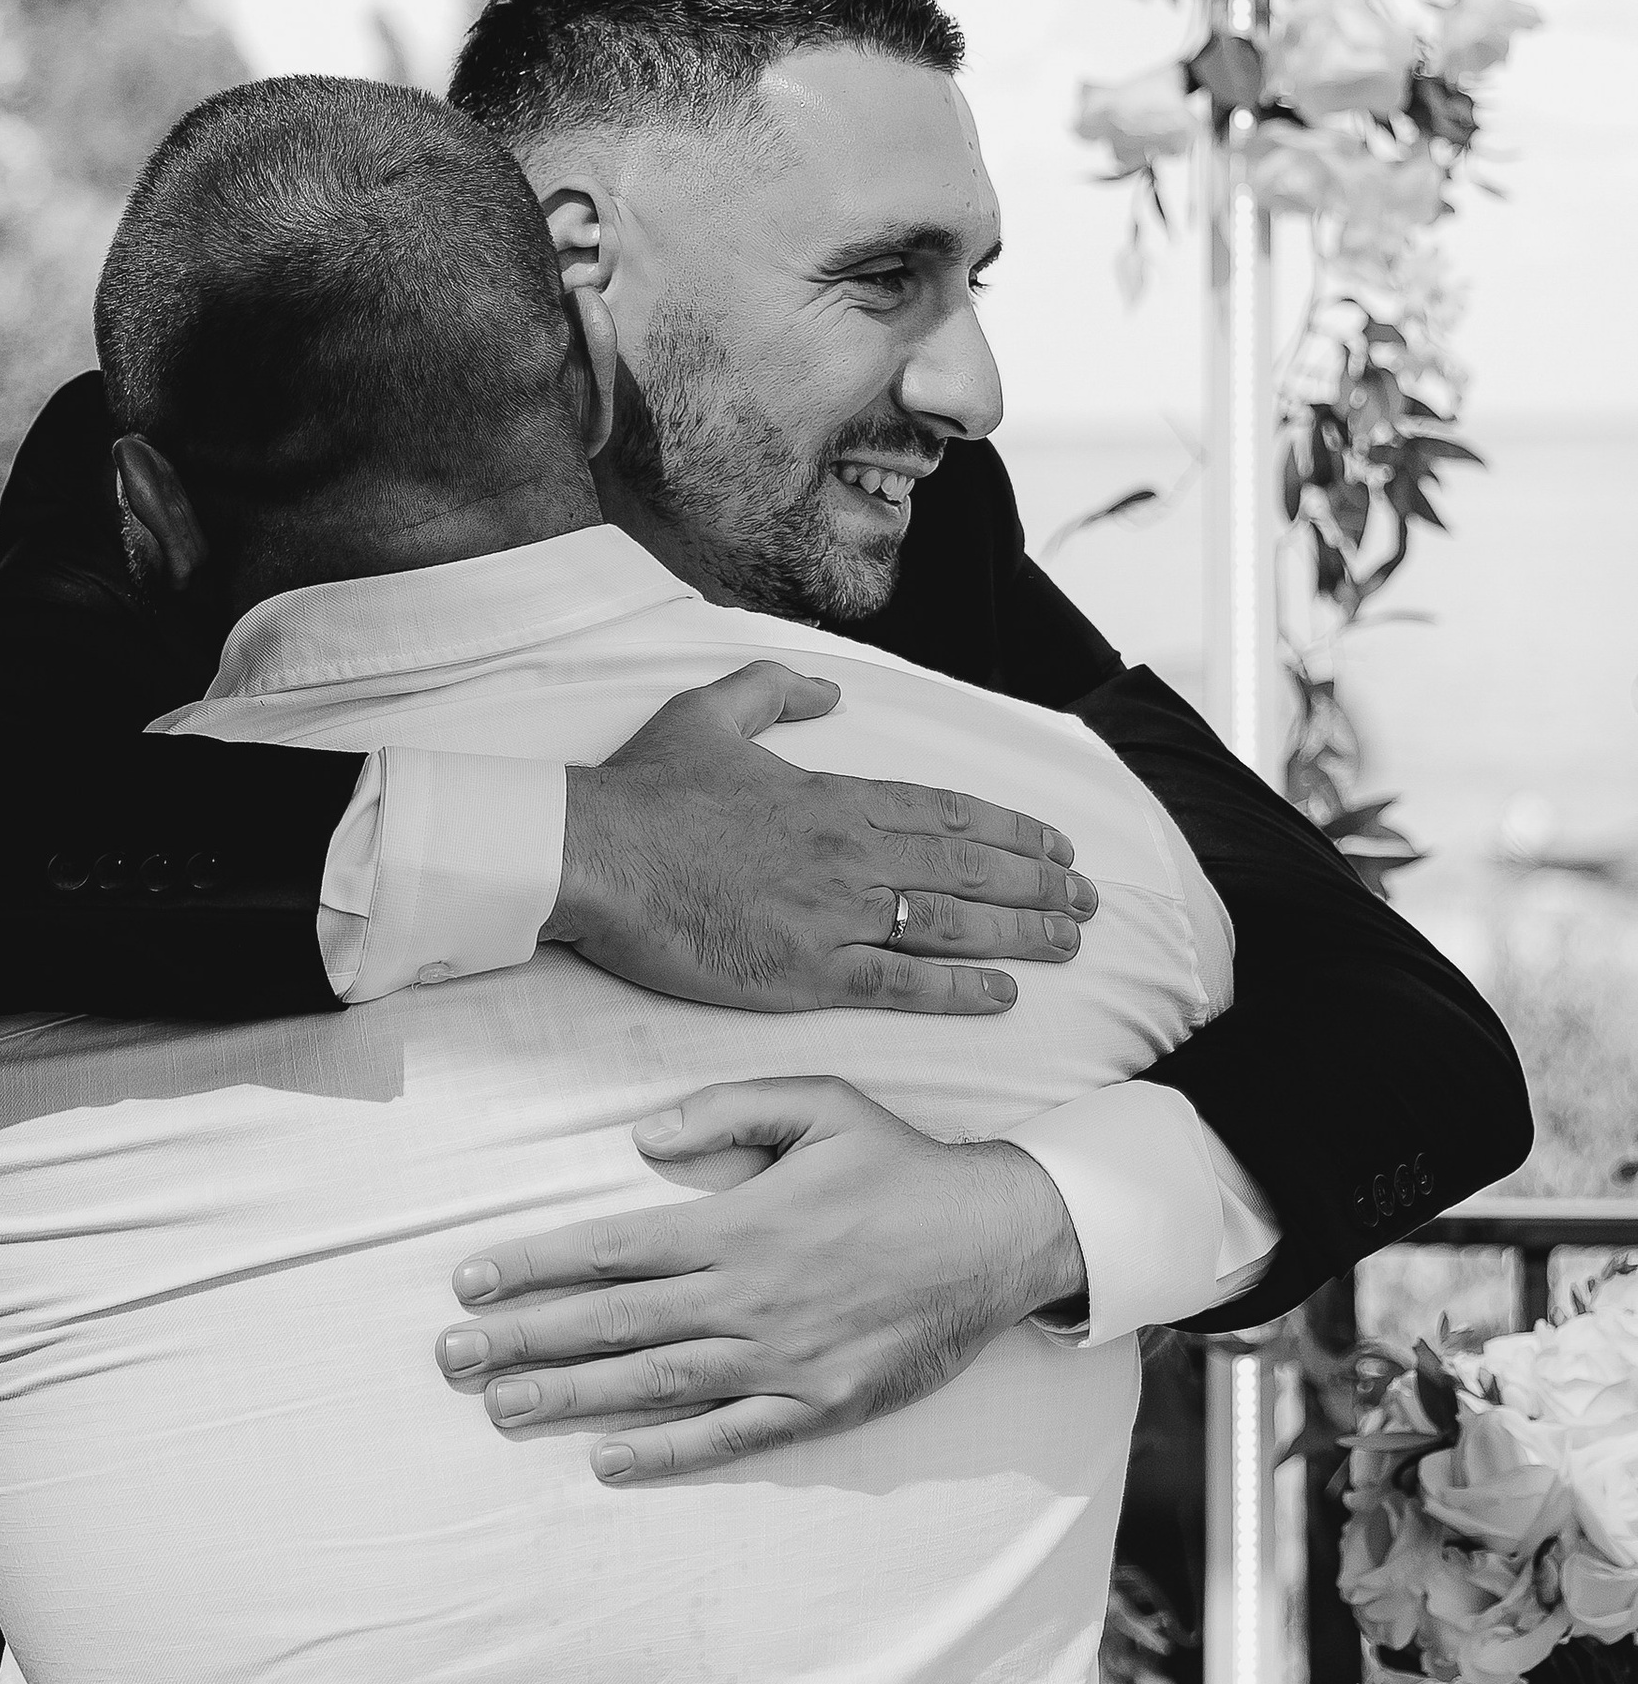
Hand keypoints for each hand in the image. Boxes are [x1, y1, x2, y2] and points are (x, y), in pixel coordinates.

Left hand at [434, 1075, 1085, 1482]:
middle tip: (451, 1361)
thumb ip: (725, 1110)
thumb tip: (640, 1138)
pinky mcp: (819, 1406)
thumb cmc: (901, 1164)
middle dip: (525, 1341)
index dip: (533, 1267)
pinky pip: (728, 1436)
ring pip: (655, 1384)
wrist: (999, 1237)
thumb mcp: (820, 1101)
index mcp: (737, 1223)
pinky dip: (667, 1453)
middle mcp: (747, 1297)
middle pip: (613, 1323)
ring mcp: (781, 1360)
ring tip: (501, 1409)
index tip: (470, 1284)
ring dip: (572, 1398)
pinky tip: (608, 1462)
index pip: (610, 1248)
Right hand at [542, 664, 1096, 1018]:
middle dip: (1039, 885)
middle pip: (969, 869)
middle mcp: (849, 855)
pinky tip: (1003, 995)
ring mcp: (832, 916)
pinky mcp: (804, 972)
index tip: (1055, 846)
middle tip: (1088, 902)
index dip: (1011, 831)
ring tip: (1069, 943)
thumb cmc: (645, 791)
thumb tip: (828, 688)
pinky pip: (901, 985)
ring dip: (1020, 933)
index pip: (947, 813)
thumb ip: (775, 691)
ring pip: (952, 925)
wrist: (595, 855)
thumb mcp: (708, 711)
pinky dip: (958, 990)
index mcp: (833, 796)